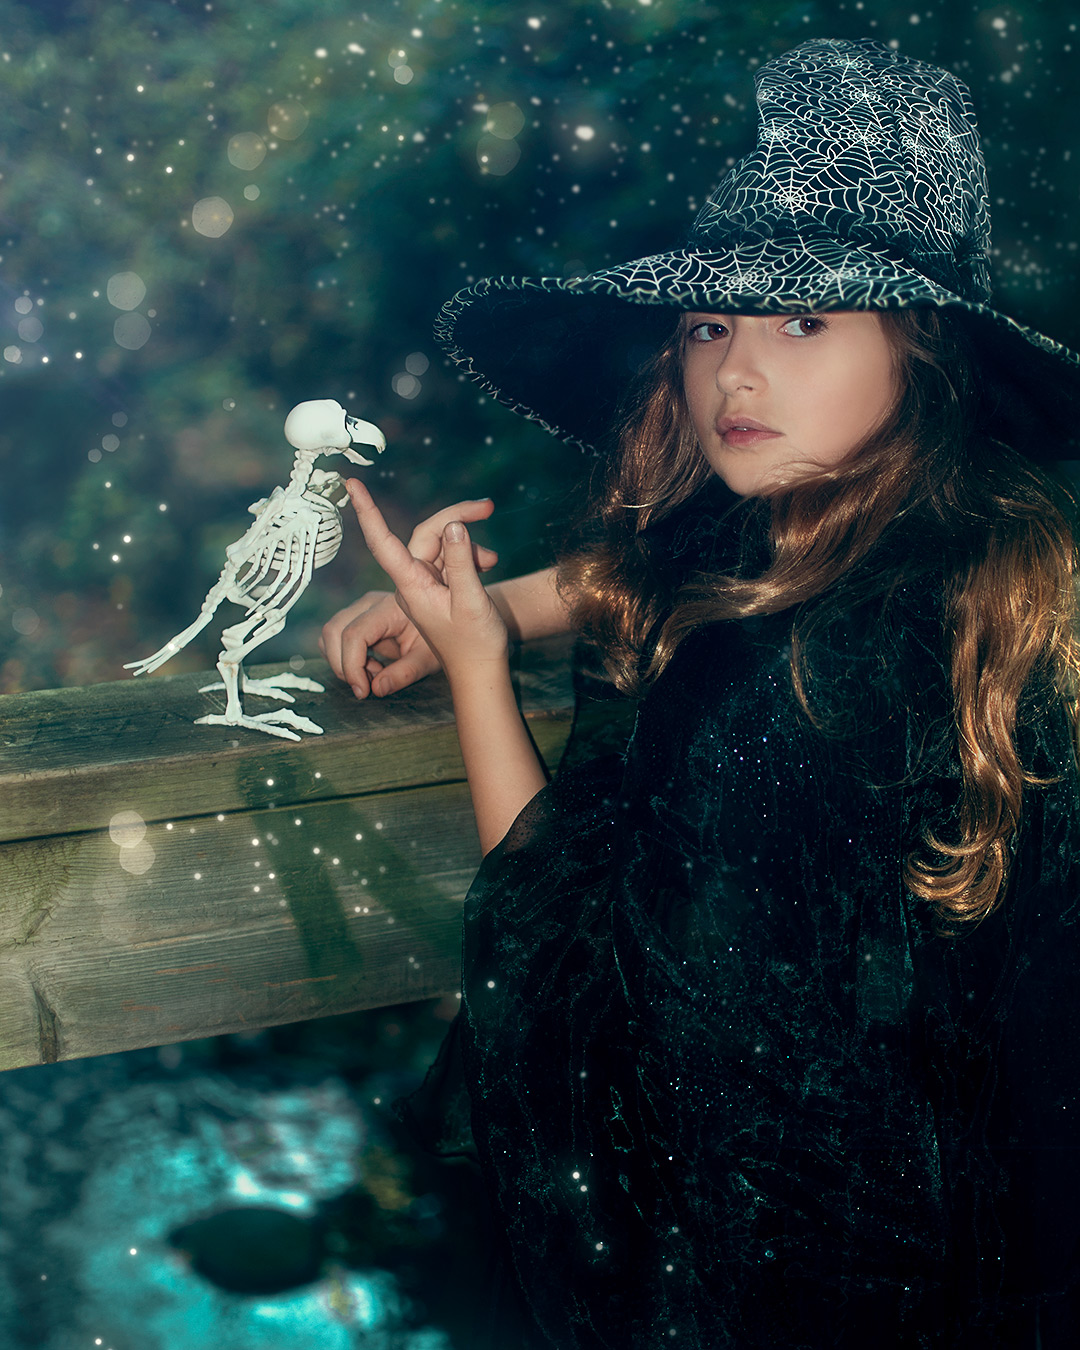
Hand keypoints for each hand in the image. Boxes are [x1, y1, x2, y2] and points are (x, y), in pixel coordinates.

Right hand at [319, 591, 431, 697]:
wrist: (441, 623)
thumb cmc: (438, 639)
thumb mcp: (428, 659)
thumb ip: (404, 674)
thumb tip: (376, 689)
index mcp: (390, 609)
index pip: (355, 634)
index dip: (351, 666)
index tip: (362, 691)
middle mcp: (369, 603)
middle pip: (334, 630)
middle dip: (342, 665)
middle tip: (366, 686)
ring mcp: (360, 608)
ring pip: (329, 633)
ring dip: (341, 661)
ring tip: (372, 673)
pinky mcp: (355, 617)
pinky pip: (334, 637)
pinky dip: (343, 657)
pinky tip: (369, 666)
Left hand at [345, 480, 509, 685]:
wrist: (480, 670)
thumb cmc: (475, 643)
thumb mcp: (471, 601)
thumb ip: (461, 563)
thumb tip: (453, 526)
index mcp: (412, 586)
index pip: (384, 543)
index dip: (368, 512)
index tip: (352, 485)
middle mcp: (413, 581)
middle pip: (428, 533)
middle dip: (458, 517)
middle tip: (489, 507)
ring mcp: (424, 583)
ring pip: (442, 544)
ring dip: (469, 546)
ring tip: (493, 562)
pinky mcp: (436, 585)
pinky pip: (450, 558)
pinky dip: (469, 557)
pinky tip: (488, 566)